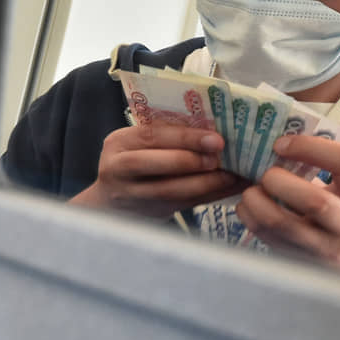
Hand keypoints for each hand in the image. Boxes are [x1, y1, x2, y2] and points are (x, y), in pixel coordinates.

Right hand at [69, 124, 248, 219]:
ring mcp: (132, 196)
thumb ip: (161, 135)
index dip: (184, 137)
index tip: (215, 138)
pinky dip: (210, 196)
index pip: (151, 136)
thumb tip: (211, 126)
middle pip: (157, 166)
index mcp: (118, 143)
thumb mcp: (134, 143)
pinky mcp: (150, 214)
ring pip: (171, 191)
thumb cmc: (130, 160)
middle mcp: (119, 170)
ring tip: (231, 175)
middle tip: (221, 158)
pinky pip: (184, 205)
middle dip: (193, 162)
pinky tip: (230, 188)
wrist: (108, 201)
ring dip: (205, 183)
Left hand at [236, 135, 339, 276]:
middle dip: (281, 183)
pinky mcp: (304, 263)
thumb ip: (323, 166)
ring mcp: (327, 250)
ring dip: (257, 203)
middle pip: (317, 202)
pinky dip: (251, 220)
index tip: (282, 144)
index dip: (314, 148)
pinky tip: (249, 209)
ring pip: (284, 225)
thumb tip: (275, 145)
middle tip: (265, 175)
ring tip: (251, 192)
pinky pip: (269, 240)